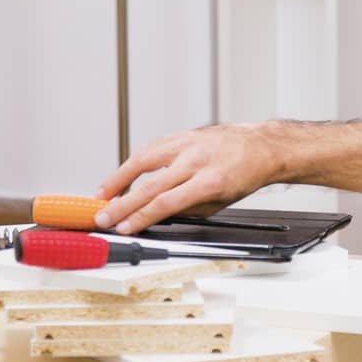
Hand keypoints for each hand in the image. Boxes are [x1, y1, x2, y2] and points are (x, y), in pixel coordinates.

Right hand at [93, 123, 282, 233]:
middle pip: (150, 185)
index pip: (166, 202)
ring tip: (102, 195)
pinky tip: (121, 175)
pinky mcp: (182, 134)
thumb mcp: (220, 202)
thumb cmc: (244, 175)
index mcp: (211, 181)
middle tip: (103, 217)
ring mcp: (188, 144)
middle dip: (122, 205)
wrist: (260, 147)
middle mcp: (198, 160)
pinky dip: (132, 163)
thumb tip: (154, 217)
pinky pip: (151, 148)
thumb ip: (186, 209)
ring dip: (117, 179)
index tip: (123, 227)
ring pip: (143, 160)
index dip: (140, 217)